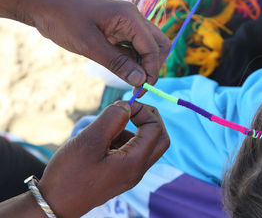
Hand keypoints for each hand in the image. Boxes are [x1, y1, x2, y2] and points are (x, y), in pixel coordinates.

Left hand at [21, 0, 170, 89]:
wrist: (43, 5)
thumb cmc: (63, 20)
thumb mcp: (90, 46)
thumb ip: (118, 63)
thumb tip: (141, 80)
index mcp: (129, 16)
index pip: (153, 47)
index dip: (152, 71)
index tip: (142, 90)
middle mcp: (132, 17)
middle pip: (158, 44)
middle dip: (153, 66)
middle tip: (140, 86)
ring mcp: (125, 22)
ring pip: (147, 46)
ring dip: (143, 64)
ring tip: (130, 82)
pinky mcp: (118, 29)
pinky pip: (133, 46)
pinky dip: (132, 60)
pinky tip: (123, 71)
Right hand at [37, 101, 168, 217]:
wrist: (54, 204)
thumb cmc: (70, 174)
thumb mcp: (90, 140)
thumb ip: (112, 118)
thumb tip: (127, 105)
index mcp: (135, 162)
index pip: (155, 129)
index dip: (144, 111)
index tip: (124, 105)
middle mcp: (137, 170)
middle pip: (159, 139)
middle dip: (148, 119)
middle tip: (131, 109)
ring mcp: (129, 174)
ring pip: (145, 144)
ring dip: (132, 128)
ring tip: (106, 127)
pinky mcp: (120, 174)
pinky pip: (130, 151)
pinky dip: (122, 138)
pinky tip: (102, 139)